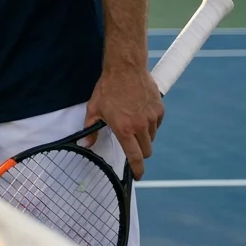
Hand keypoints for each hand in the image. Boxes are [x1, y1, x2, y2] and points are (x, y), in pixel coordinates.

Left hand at [83, 57, 164, 179]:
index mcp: (124, 129)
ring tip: (132, 124)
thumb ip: (90, 129)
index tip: (137, 176)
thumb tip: (86, 143)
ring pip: (151, 138)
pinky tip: (140, 115)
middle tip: (132, 147)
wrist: (125, 69)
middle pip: (146, 151)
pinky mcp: (159, 110)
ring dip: (144, 137)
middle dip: (140, 153)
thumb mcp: (94, 109)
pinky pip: (156, 125)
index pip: (135, 156)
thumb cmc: (108, 89)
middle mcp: (141, 126)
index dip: (137, 170)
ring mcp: (152, 118)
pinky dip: (150, 125)